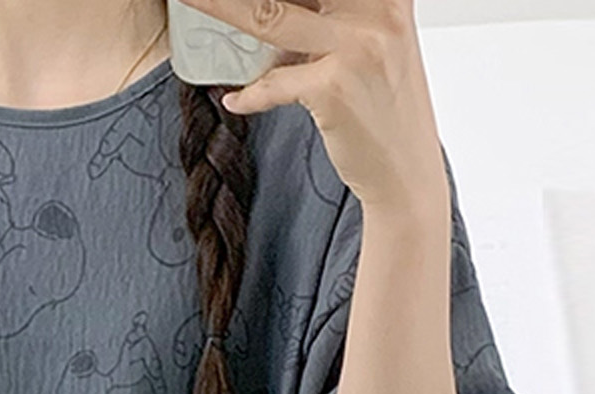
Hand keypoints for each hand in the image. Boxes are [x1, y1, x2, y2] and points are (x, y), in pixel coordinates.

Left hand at [180, 0, 448, 213]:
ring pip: (270, 16)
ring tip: (188, 3)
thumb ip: (328, 19)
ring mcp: (357, 46)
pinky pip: (273, 82)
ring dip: (219, 7)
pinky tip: (236, 100)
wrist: (406, 175)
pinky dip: (251, 94)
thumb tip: (267, 11)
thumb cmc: (384, 110)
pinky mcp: (334, 87)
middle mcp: (377, 10)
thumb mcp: (366, 47)